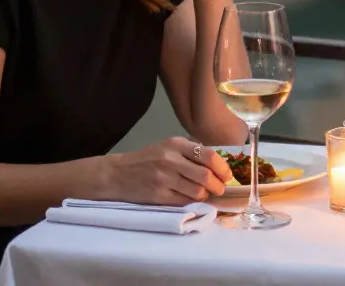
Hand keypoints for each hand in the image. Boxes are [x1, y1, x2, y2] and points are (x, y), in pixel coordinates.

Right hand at [101, 137, 233, 204]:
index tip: (227, 175)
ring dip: (205, 195)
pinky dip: (192, 201)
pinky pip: (185, 201)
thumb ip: (190, 152)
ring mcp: (164, 178)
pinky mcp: (159, 195)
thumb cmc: (147, 160)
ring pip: (198, 191)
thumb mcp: (167, 147)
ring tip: (204, 193)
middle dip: (218, 185)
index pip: (208, 156)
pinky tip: (190, 198)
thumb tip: (218, 164)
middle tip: (220, 189)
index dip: (222, 168)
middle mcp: (171, 160)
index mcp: (176, 144)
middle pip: (206, 176)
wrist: (117, 174)